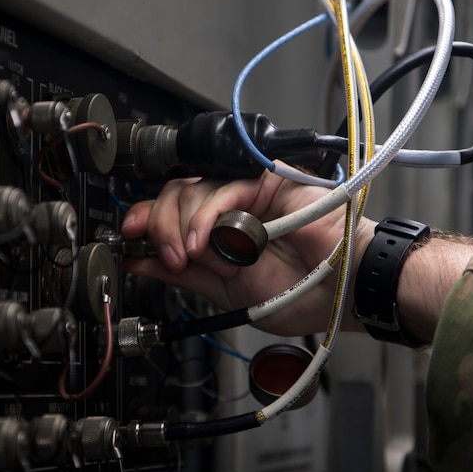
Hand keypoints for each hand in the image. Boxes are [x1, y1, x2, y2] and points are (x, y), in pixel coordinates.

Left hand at [120, 165, 375, 335]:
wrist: (344, 292)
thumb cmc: (301, 292)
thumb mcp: (226, 291)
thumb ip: (185, 274)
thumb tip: (141, 261)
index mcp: (221, 231)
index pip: (174, 214)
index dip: (148, 222)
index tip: (128, 238)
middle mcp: (232, 208)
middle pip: (176, 195)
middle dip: (159, 225)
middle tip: (165, 256)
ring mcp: (248, 192)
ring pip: (194, 188)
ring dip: (180, 223)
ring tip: (187, 253)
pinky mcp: (267, 179)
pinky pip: (224, 187)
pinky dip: (207, 213)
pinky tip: (202, 239)